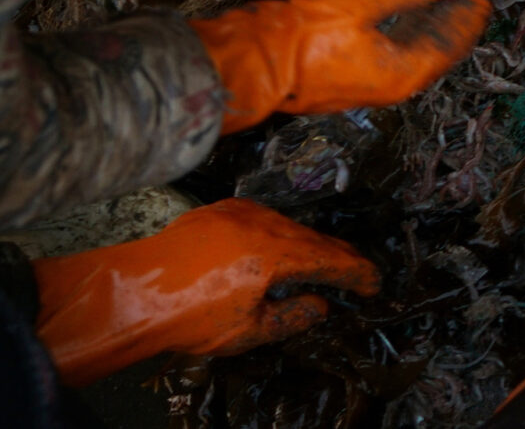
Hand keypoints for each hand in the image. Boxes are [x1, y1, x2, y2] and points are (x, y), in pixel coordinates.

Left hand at [32, 199, 379, 385]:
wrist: (133, 291)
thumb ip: (293, 317)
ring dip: (306, 246)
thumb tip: (319, 305)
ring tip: (316, 265)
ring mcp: (241, 213)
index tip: (373, 285)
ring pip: (288, 227)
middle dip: (337, 258)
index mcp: (279, 254)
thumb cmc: (187, 317)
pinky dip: (276, 235)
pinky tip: (274, 252)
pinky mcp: (220, 210)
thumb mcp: (248, 332)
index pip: (333, 261)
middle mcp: (266, 224)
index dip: (358, 274)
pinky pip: (261, 220)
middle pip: (314, 239)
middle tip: (354, 275)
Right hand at [192, 0, 490, 132]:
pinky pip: (391, 56)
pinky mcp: (349, 78)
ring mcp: (369, 86)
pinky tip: (406, 19)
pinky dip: (406, 35)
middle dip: (452, 25)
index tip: (481, 1)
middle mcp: (391, 86)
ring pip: (412, 54)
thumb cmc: (303, 37)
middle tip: (469, 3)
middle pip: (434, 52)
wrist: (255, 62)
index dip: (467, 19)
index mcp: (403, 73)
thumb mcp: (362, 0)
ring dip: (429, 28)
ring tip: (442, 5)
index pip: (449, 45)